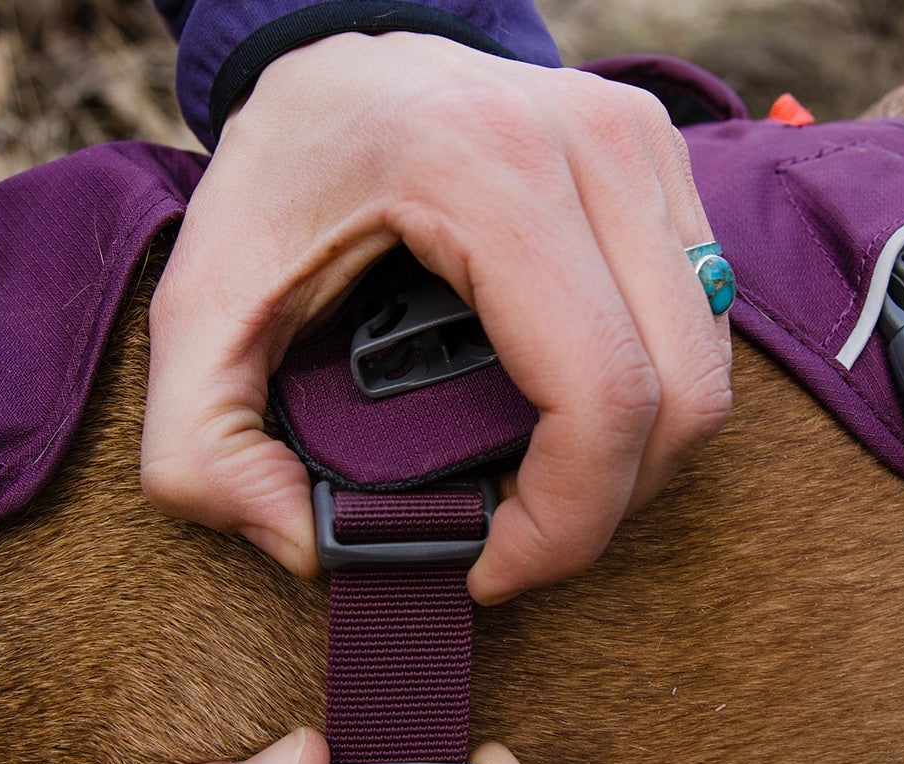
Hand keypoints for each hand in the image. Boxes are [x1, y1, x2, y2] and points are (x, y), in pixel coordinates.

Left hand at [141, 31, 731, 603]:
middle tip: (517, 544)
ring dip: (639, 465)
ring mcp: (640, 145)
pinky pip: (705, 323)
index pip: (600, 391)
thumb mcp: (194, 305)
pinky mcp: (662, 159)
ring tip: (543, 493)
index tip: (491, 567)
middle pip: (681, 395)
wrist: (336, 57)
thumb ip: (201, 448)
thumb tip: (309, 550)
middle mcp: (589, 144)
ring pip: (709, 368)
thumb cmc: (278, 173)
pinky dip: (655, 401)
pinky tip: (572, 423)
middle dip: (605, 510)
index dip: (564, 522)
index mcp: (483, 170)